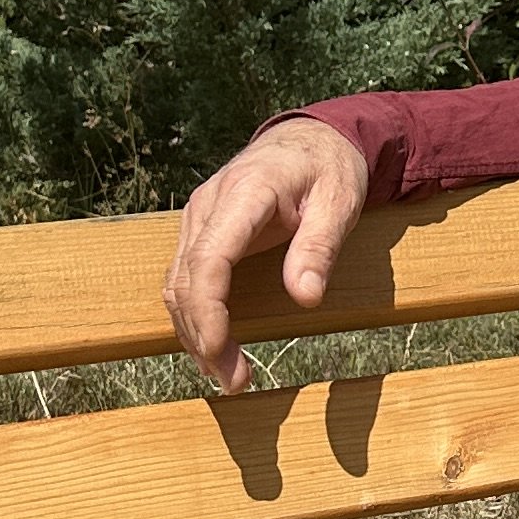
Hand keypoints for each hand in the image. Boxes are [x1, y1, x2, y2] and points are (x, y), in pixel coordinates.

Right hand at [162, 120, 370, 392]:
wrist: (310, 138)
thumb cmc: (328, 168)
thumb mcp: (340, 202)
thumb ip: (320, 247)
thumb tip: (305, 297)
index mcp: (245, 193)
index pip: (209, 257)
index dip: (208, 308)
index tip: (219, 350)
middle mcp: (209, 205)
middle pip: (186, 278)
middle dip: (202, 335)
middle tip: (233, 380)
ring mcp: (199, 218)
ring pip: (178, 283)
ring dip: (194, 332)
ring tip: (226, 374)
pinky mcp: (201, 232)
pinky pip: (186, 278)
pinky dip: (195, 316)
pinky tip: (215, 346)